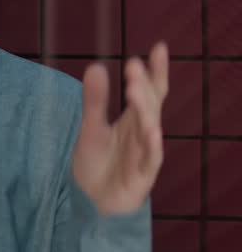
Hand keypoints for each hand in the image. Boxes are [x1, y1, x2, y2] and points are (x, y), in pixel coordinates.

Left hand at [71, 43, 168, 214]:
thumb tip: (95, 66)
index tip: (159, 47)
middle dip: (143, 85)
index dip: (155, 71)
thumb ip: (95, 101)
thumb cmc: (96, 165)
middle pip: (150, 105)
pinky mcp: (142, 176)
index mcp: (134, 119)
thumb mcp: (91, 129)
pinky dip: (152, 145)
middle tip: (133, 65)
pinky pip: (151, 159)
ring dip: (145, 109)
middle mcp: (143, 134)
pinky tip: (152, 130)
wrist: (90, 204)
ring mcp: (145, 154)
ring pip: (151, 128)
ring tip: (135, 89)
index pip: (149, 91)